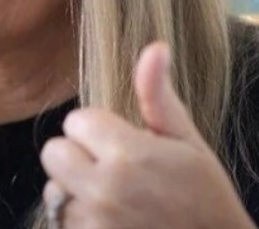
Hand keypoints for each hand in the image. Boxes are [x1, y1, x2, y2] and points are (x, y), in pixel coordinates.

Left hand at [39, 42, 254, 227]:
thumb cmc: (205, 197)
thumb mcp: (188, 143)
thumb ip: (158, 96)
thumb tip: (155, 46)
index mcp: (128, 154)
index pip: (76, 121)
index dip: (98, 129)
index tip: (124, 144)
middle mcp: (104, 188)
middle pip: (53, 153)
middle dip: (76, 155)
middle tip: (110, 167)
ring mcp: (93, 222)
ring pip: (54, 190)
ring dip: (75, 191)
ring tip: (114, 198)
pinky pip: (61, 221)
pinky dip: (79, 220)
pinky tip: (111, 220)